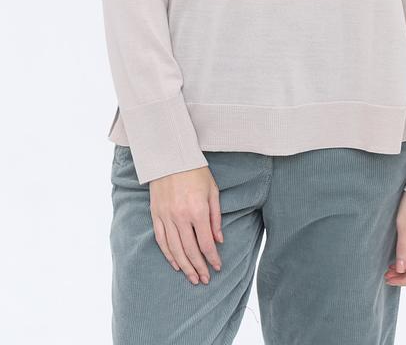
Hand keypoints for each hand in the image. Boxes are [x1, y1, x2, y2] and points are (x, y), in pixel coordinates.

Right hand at [149, 166, 223, 284]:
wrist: (170, 156)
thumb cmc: (195, 171)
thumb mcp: (212, 190)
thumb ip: (216, 217)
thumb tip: (219, 240)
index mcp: (197, 210)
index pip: (206, 243)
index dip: (212, 258)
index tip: (218, 267)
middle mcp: (180, 217)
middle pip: (190, 250)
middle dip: (199, 267)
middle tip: (205, 280)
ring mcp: (166, 217)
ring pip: (175, 250)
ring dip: (185, 266)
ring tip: (192, 278)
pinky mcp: (156, 215)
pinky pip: (161, 240)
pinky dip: (168, 255)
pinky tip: (176, 264)